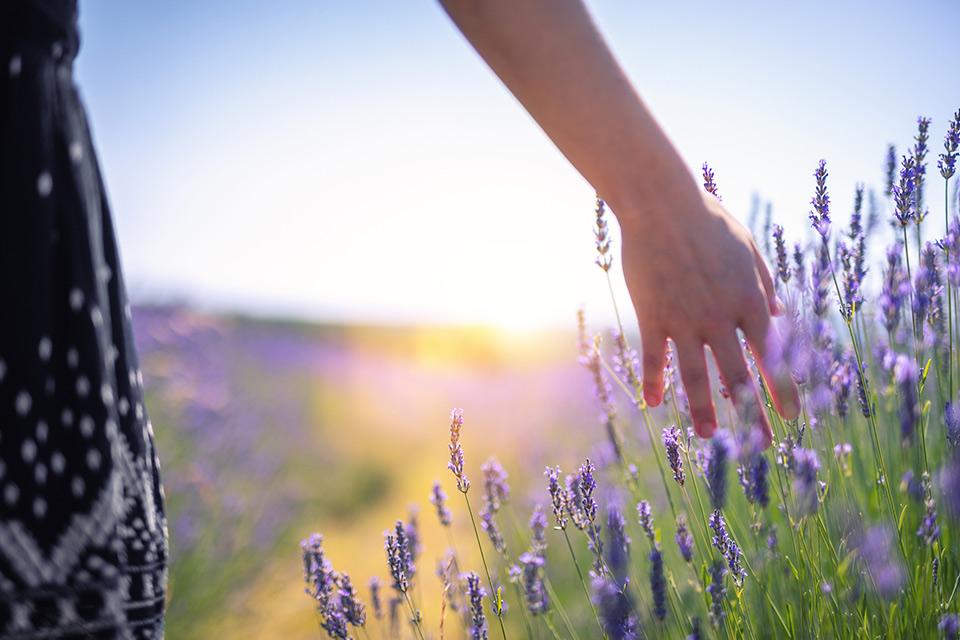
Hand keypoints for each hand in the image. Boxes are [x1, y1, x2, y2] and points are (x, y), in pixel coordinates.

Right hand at [615, 176, 799, 444]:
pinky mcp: (653, 315)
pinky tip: (654, 404)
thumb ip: (765, 284)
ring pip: (696, 376)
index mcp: (749, 300)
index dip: (782, 389)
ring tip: (709, 436)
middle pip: (738, 375)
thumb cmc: (708, 218)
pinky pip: (654, 357)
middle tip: (761, 443)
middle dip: (751, 413)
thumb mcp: (749, 248)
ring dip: (704, 409)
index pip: (772, 356)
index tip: (791, 417)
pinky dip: (654, 381)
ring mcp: (684, 319)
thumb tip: (780, 314)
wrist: (661, 204)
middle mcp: (720, 318)